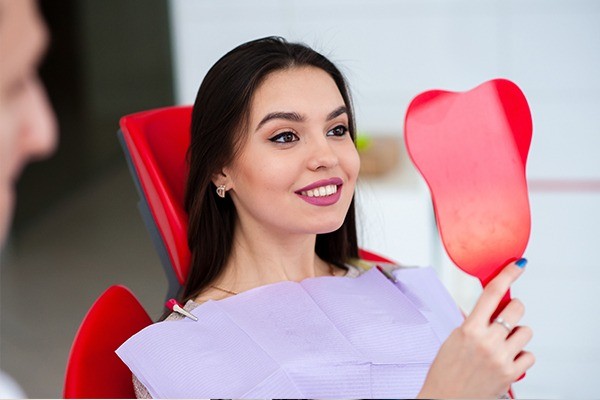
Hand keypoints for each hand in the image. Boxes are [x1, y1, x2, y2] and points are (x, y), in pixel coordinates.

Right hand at [417, 260, 534, 397]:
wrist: (444, 399)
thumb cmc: (446, 370)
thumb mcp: (454, 338)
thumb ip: (473, 323)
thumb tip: (491, 308)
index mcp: (469, 329)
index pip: (492, 293)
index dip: (507, 275)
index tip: (518, 265)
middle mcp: (487, 341)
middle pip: (517, 309)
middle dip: (513, 310)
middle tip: (506, 317)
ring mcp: (501, 358)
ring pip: (526, 331)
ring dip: (517, 335)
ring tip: (502, 344)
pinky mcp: (511, 374)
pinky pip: (529, 355)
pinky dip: (520, 356)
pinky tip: (507, 359)